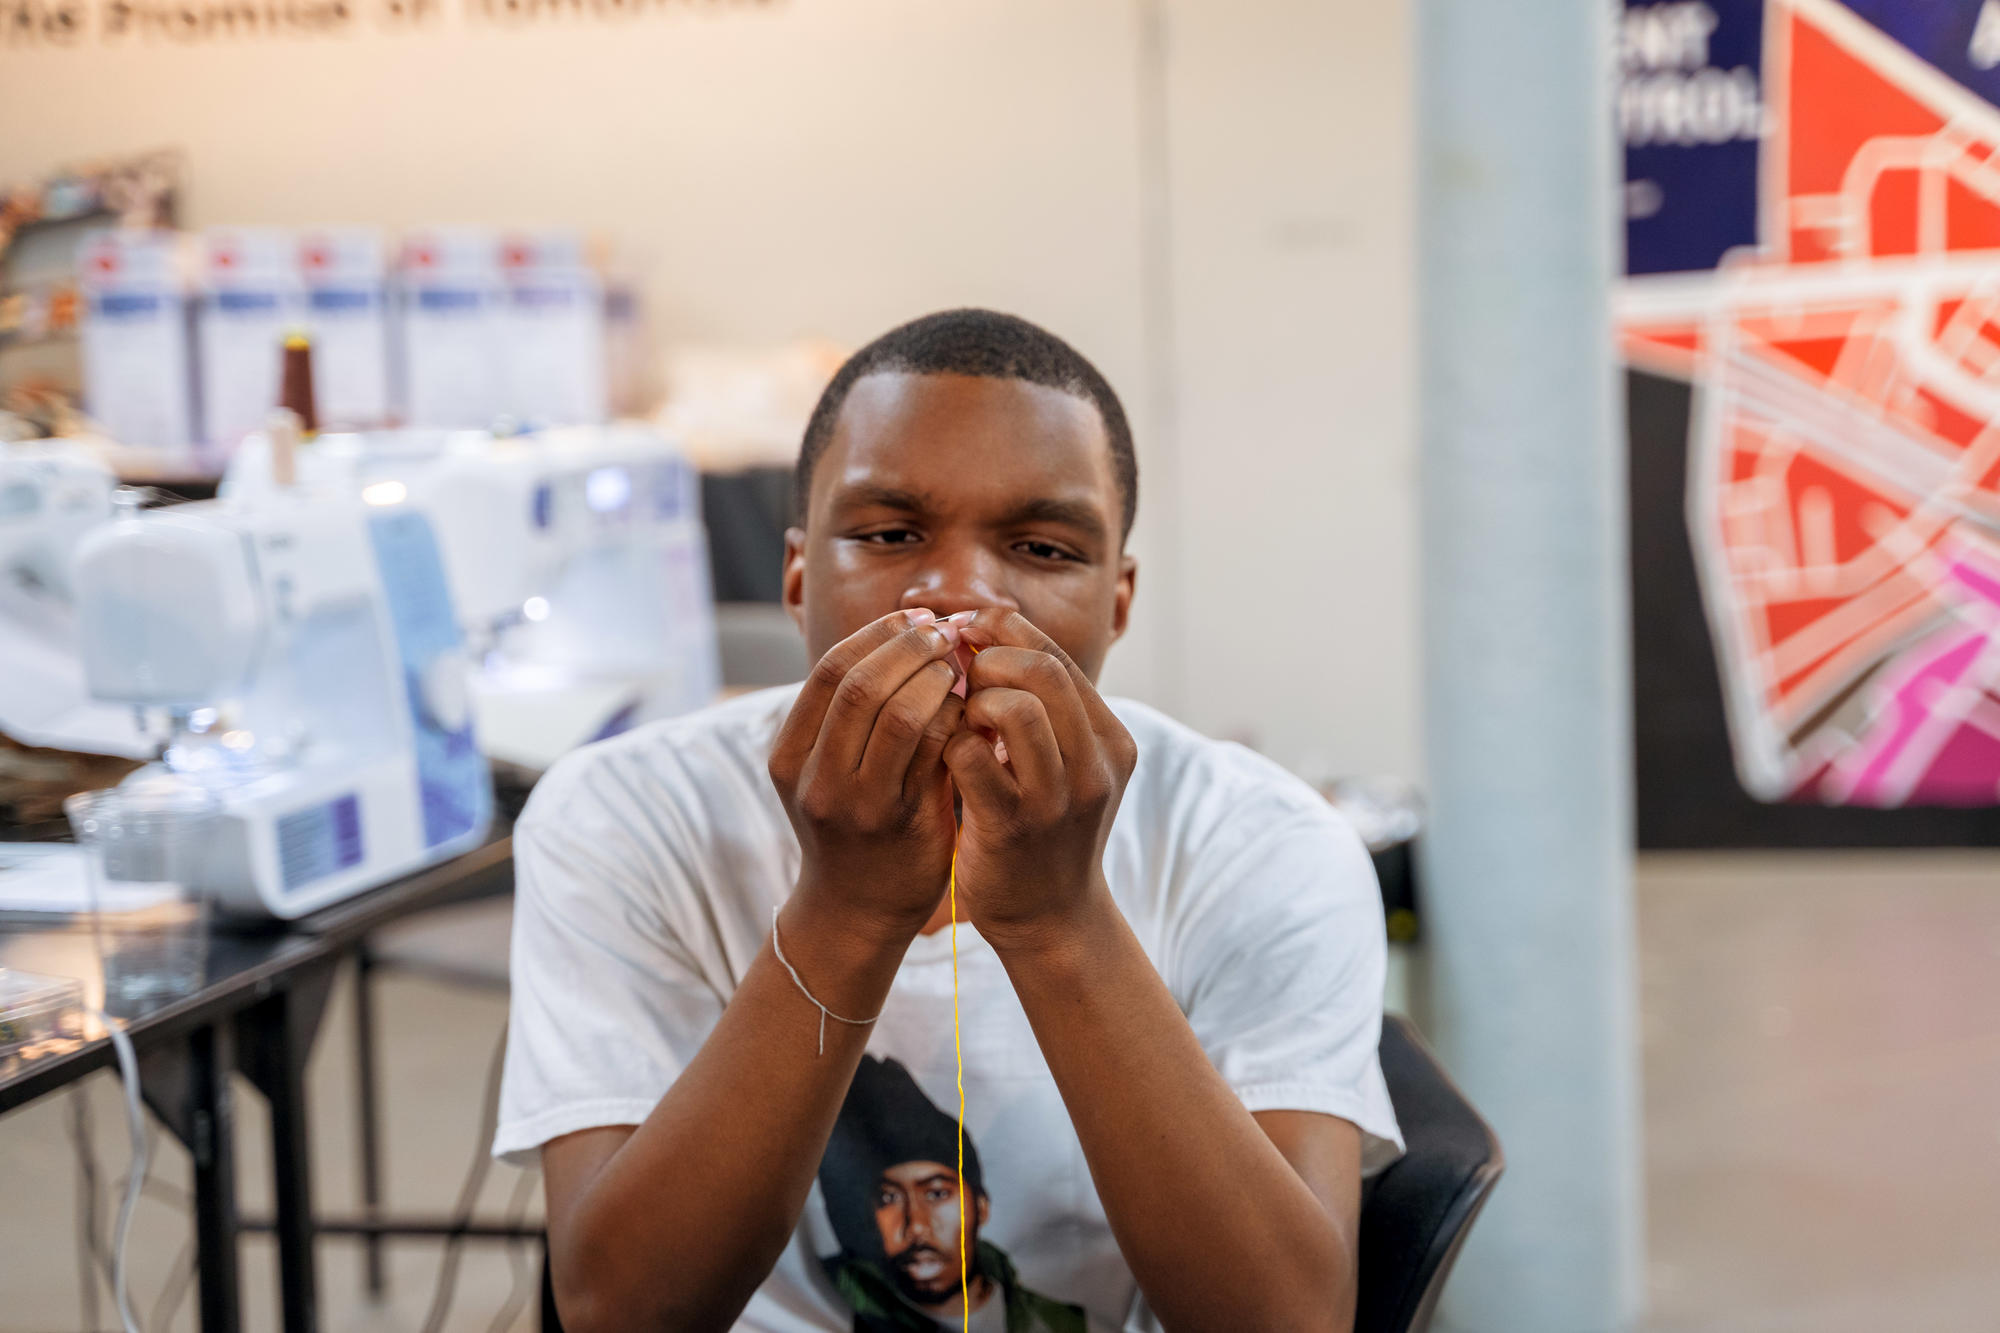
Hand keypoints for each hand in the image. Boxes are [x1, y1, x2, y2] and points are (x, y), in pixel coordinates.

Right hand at [768, 609, 967, 942]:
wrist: (856, 912)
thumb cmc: (854, 827)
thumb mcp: (831, 769)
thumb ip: (858, 714)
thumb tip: (912, 632)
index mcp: (790, 753)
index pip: (830, 670)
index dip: (878, 634)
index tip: (917, 618)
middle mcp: (813, 776)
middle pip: (859, 682)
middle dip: (909, 647)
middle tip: (947, 633)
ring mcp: (852, 802)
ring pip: (896, 713)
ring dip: (935, 679)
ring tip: (960, 668)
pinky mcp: (897, 822)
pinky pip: (930, 751)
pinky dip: (953, 719)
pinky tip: (970, 710)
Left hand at [943, 609, 1137, 952]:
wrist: (1051, 919)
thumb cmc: (1044, 829)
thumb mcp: (1064, 764)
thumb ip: (1041, 708)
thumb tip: (982, 628)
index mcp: (1110, 740)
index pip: (1057, 655)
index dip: (1004, 631)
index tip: (965, 631)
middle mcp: (1095, 765)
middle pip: (1043, 671)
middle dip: (989, 660)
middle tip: (959, 677)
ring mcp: (1058, 798)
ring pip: (1017, 709)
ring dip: (973, 702)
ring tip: (959, 719)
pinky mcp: (1014, 826)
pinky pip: (972, 757)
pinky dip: (950, 743)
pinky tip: (945, 756)